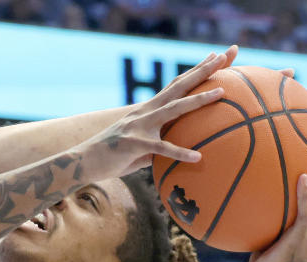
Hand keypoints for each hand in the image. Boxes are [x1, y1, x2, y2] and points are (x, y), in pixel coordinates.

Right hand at [77, 45, 238, 179]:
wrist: (82, 162)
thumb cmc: (112, 157)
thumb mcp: (139, 147)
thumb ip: (158, 145)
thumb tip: (177, 153)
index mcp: (147, 110)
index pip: (176, 85)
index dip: (195, 71)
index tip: (215, 57)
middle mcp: (145, 112)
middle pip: (179, 86)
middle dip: (203, 70)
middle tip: (224, 55)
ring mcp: (140, 126)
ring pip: (174, 109)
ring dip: (198, 100)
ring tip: (221, 92)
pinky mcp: (134, 144)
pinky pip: (161, 148)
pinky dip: (180, 152)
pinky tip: (197, 157)